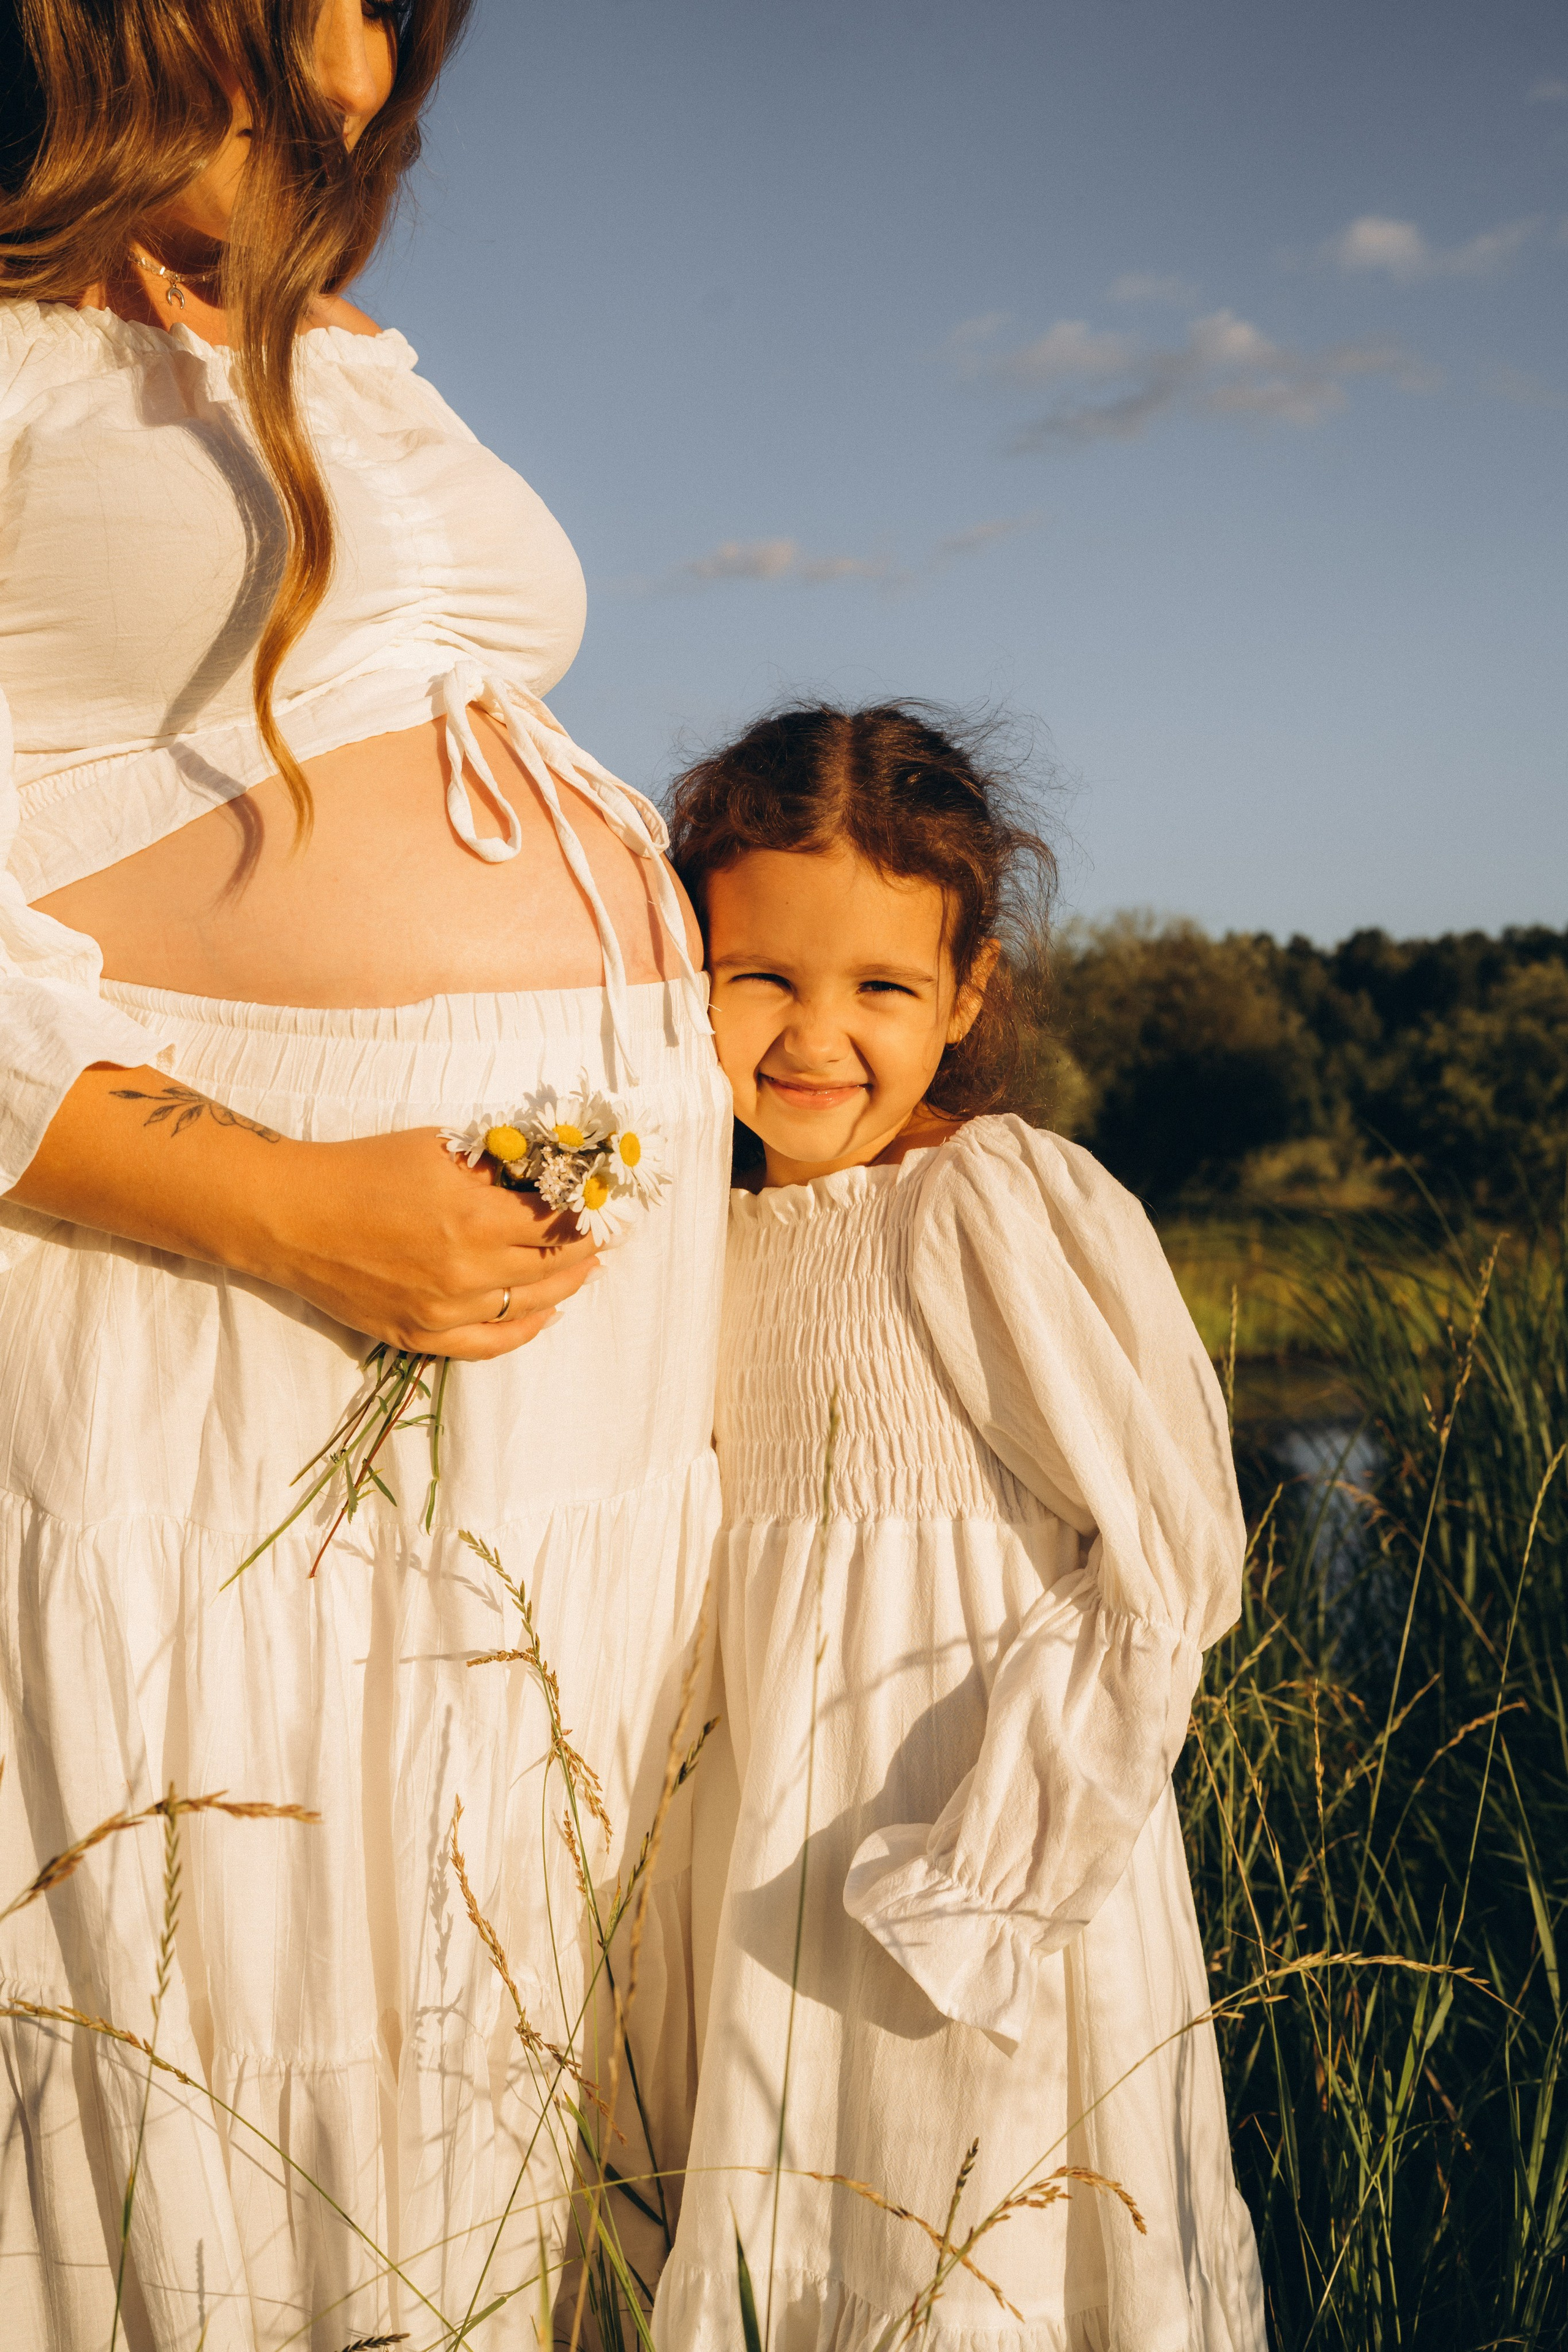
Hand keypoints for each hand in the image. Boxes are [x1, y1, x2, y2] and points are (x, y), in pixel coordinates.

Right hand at [262, 1126, 600, 1357]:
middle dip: (587, 1247)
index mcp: (475, 1217)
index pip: (559, 1220)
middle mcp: (467, 1270)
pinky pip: (491, 1344)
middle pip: (555, 1265)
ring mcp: (444, 1311)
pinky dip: (526, 1330)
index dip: (589, 1211)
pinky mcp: (419, 1336)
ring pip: (531, 1305)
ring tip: (587, 1267)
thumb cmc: (363, 1169)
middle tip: (607, 1232)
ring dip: (567, 1286)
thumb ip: (496, 1163)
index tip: (607, 1201)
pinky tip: (547, 1313)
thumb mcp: (438, 1148)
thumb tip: (549, 1167)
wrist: (292, 1214)